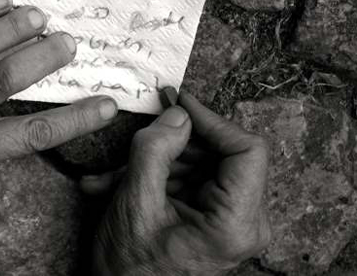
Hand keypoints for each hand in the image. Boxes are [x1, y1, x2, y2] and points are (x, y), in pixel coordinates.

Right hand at [83, 89, 270, 274]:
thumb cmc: (130, 269)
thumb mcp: (135, 203)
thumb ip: (155, 151)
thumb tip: (177, 114)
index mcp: (235, 224)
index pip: (248, 151)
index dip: (213, 120)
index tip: (179, 103)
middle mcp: (243, 223)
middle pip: (221, 154)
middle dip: (171, 146)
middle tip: (136, 141)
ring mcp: (229, 220)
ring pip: (199, 164)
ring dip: (154, 162)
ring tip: (114, 176)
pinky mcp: (213, 218)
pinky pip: (189, 180)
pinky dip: (155, 177)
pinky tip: (118, 184)